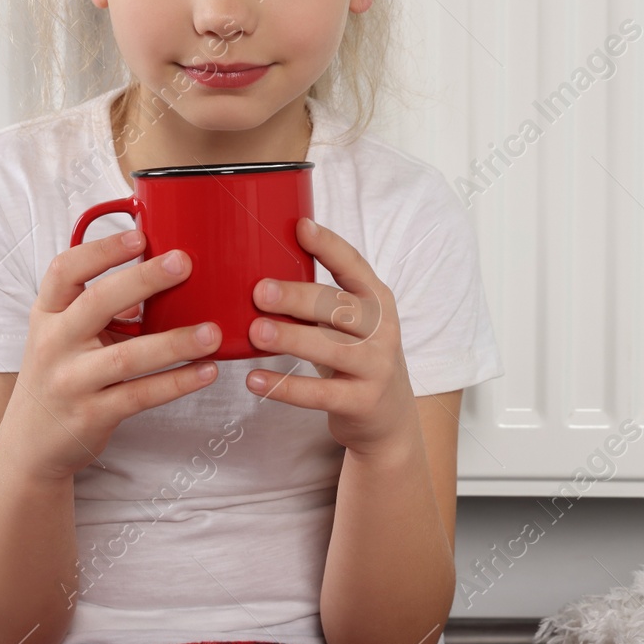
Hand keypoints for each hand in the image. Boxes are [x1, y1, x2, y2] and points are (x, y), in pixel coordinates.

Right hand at [4, 229, 222, 479]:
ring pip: (126, 356)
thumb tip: (161, 273)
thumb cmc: (61, 375)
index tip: (139, 235)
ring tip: (212, 332)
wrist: (29, 446)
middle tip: (184, 262)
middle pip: (98, 303)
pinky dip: (176, 383)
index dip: (101, 250)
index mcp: (48, 314)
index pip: (64, 270)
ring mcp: (70, 381)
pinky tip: (205, 371)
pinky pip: (139, 395)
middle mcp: (54, 343)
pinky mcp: (91, 415)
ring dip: (174, 342)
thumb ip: (103, 306)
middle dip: (142, 280)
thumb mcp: (65, 334)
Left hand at [245, 218, 418, 456]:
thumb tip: (257, 268)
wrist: (390, 417)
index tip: (300, 226)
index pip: (354, 266)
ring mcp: (376, 366)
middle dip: (298, 297)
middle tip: (259, 291)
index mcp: (377, 300)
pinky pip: (320, 395)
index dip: (329, 245)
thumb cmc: (355, 356)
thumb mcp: (351, 322)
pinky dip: (285, 387)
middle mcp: (382, 329)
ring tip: (256, 331)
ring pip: (332, 349)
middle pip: (340, 307)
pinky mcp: (363, 402)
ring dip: (292, 338)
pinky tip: (254, 380)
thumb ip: (321, 298)